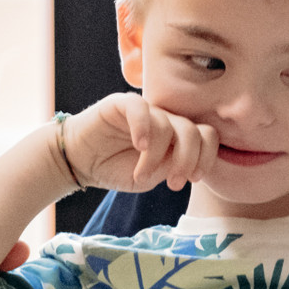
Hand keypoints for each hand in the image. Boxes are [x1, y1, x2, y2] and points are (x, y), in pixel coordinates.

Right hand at [64, 93, 218, 193]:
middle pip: (193, 130)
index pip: (207, 136)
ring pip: (168, 125)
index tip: (192, 179)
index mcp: (177, 136)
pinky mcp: (122, 104)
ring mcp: (146, 110)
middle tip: (174, 184)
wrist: (81, 162)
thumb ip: (171, 166)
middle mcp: (165, 119)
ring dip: (157, 158)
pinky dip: (144, 129)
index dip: (206, 157)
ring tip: (141, 175)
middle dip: (188, 160)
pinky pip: (141, 109)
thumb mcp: (150, 176)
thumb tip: (190, 164)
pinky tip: (139, 147)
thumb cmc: (117, 168)